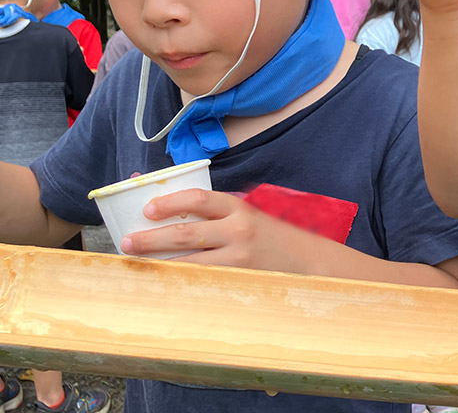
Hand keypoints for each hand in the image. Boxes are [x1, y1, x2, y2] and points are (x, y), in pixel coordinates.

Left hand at [121, 189, 315, 272]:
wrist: (307, 262)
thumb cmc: (270, 238)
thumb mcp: (248, 217)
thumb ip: (216, 214)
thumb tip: (169, 208)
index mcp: (239, 208)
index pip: (199, 198)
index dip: (169, 202)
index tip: (147, 209)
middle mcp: (239, 230)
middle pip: (185, 233)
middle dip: (150, 238)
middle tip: (127, 241)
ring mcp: (238, 258)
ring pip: (188, 261)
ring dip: (157, 262)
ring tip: (137, 262)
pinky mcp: (238, 280)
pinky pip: (200, 280)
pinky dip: (178, 280)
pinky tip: (163, 282)